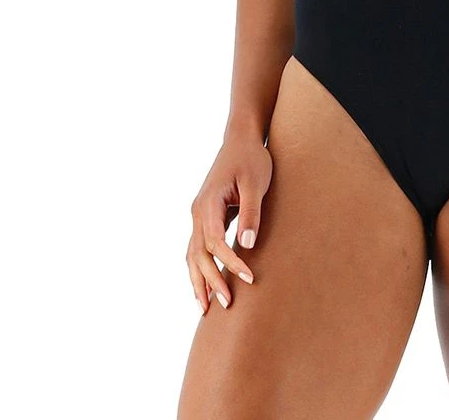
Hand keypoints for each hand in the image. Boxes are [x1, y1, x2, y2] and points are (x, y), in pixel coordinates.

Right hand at [186, 135, 272, 314]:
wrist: (241, 139)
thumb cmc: (251, 159)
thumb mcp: (255, 183)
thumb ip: (250, 213)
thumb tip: (248, 244)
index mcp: (208, 203)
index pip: (215, 242)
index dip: (230, 263)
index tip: (249, 278)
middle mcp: (198, 212)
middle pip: (199, 253)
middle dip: (211, 280)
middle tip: (228, 305)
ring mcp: (198, 215)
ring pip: (192, 254)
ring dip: (199, 280)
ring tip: (206, 308)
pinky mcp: (205, 217)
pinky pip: (197, 248)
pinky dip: (199, 268)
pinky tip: (205, 286)